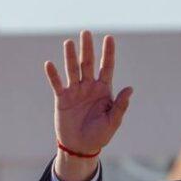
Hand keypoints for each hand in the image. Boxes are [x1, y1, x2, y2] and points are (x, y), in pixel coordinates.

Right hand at [44, 31, 133, 180]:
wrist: (81, 147)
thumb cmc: (100, 135)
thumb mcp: (113, 121)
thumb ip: (120, 105)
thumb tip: (130, 89)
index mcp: (104, 90)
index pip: (107, 67)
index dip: (108, 53)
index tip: (109, 38)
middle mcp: (89, 87)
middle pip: (88, 63)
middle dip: (87, 48)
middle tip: (86, 32)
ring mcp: (75, 91)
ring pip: (72, 70)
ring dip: (70, 57)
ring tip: (69, 43)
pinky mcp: (62, 98)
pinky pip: (57, 84)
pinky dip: (53, 75)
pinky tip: (49, 64)